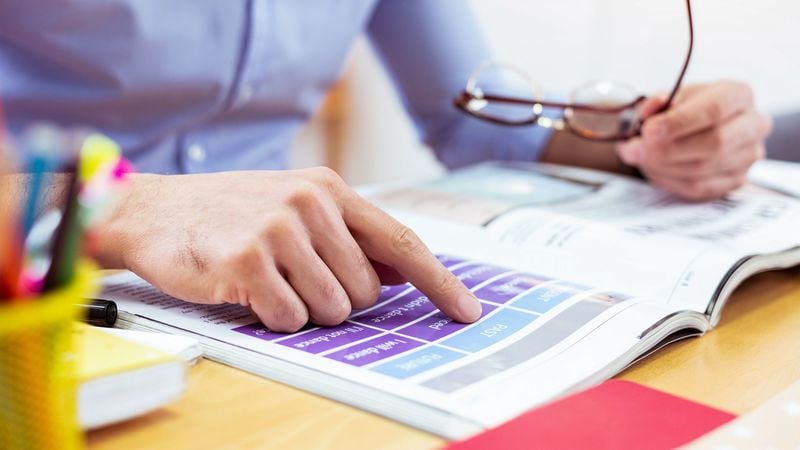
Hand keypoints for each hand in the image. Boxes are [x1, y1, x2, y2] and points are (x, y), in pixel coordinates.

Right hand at [97, 167, 481, 331]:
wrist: (157, 212)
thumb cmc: (232, 214)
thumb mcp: (297, 208)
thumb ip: (349, 237)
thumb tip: (403, 273)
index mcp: (330, 190)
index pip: (401, 242)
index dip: (439, 282)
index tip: (467, 310)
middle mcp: (310, 204)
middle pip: (366, 292)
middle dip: (339, 300)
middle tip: (297, 277)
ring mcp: (278, 231)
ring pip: (331, 311)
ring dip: (303, 309)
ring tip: (269, 278)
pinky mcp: (247, 262)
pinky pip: (289, 320)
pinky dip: (272, 317)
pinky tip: (248, 289)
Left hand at [616, 81, 772, 200]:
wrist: (697, 129)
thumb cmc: (685, 110)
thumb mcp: (671, 97)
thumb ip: (658, 103)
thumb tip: (647, 115)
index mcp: (738, 94)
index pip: (714, 109)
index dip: (679, 122)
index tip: (649, 130)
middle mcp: (752, 125)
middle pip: (713, 143)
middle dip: (667, 149)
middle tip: (636, 149)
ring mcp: (748, 156)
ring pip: (703, 169)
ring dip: (663, 166)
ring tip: (640, 157)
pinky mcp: (736, 180)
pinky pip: (698, 188)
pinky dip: (669, 180)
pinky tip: (654, 169)